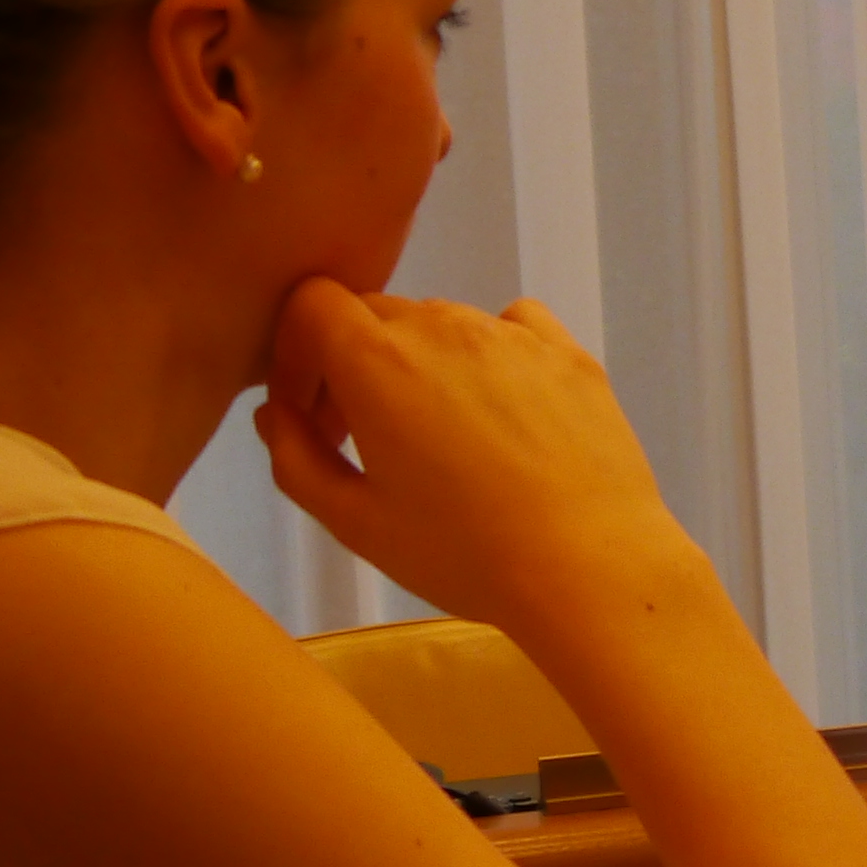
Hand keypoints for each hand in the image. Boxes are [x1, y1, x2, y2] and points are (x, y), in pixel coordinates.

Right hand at [254, 283, 700, 633]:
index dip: (296, 351)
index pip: (313, 302)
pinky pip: (513, 325)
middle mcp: (444, 326)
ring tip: (440, 437)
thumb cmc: (462, 553)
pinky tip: (501, 411)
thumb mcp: (356, 523)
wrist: (590, 564)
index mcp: (378, 361)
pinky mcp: (568, 351)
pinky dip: (491, 353)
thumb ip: (297, 459)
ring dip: (422, 362)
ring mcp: (512, 334)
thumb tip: (276, 414)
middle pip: (376, 314)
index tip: (312, 412)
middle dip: (352, 364)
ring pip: (444, 321)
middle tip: (365, 439)